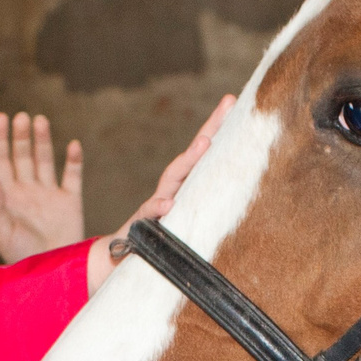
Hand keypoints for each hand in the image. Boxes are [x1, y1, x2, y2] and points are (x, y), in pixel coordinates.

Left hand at [0, 112, 85, 261]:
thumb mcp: (2, 236)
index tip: (0, 118)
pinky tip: (73, 145)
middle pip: (22, 155)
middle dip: (21, 136)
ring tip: (40, 120)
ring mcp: (50, 194)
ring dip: (42, 140)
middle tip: (21, 117)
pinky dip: (73, 160)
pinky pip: (72, 176)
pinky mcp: (71, 202)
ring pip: (45, 160)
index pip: (0, 161)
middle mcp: (28, 190)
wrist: (53, 272)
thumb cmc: (22, 258)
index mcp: (8, 196)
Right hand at [121, 95, 234, 234]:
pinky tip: (169, 203)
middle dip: (210, 129)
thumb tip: (238, 198)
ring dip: (189, 159)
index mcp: (184, 188)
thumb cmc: (160, 238)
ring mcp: (156, 205)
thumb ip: (205, 208)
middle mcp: (171, 190)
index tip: (232, 102)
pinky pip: (150, 214)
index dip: (217, 128)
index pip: (202, 154)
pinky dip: (158, 207)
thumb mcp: (188, 222)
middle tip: (228, 106)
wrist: (121, 258)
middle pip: (192, 155)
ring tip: (205, 142)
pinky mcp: (143, 225)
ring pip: (173, 179)